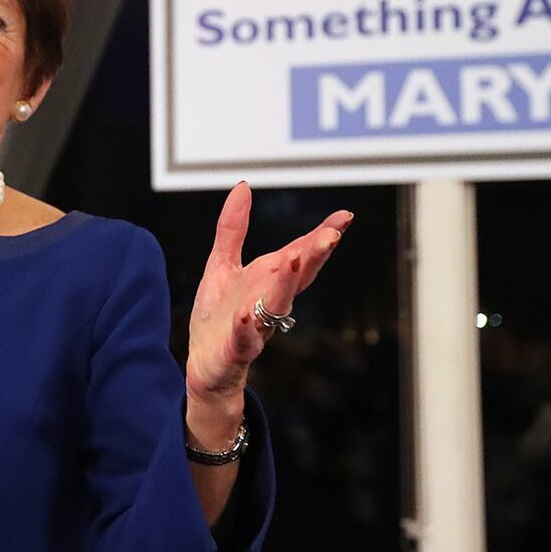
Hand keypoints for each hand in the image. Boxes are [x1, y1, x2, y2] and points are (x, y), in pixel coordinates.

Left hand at [185, 182, 351, 432]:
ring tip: (292, 261)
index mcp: (268, 280)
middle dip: (313, 256)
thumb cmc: (219, 315)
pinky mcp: (235, 350)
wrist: (205, 365)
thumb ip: (233, 228)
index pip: (300, 255)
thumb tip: (243, 186)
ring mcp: (255, 327)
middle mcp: (268, 302)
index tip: (345, 216)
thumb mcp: (222, 265)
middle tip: (332, 235)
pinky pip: (243, 340)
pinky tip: (244, 316)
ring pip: (275, 306)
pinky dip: (245, 329)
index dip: (322, 236)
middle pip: (296, 278)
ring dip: (284, 286)